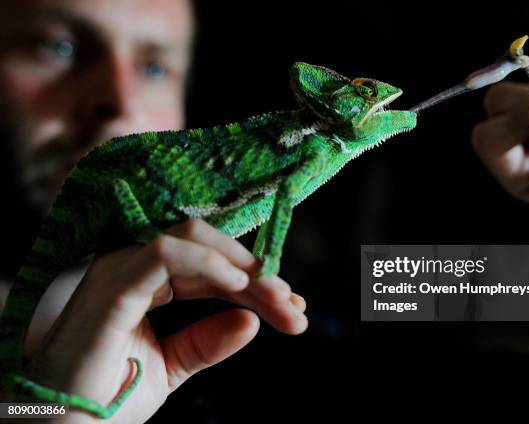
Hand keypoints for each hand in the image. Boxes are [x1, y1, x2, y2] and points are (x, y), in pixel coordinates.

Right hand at [21, 219, 307, 422]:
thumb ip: (208, 340)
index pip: (211, 267)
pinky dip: (207, 264)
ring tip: (277, 298)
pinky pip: (164, 254)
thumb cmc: (110, 397)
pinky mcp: (113, 286)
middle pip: (209, 248)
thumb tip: (251, 322)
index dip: (255, 282)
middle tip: (294, 305)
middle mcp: (132, 266)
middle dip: (257, 274)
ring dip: (242, 267)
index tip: (292, 306)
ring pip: (192, 239)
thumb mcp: (173, 364)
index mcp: (147, 281)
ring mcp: (120, 270)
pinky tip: (239, 287)